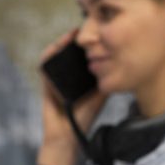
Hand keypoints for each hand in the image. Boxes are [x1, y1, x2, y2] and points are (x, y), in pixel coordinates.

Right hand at [39, 30, 105, 145]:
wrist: (66, 135)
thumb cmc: (85, 117)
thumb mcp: (100, 96)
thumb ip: (106, 81)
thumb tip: (120, 63)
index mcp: (82, 77)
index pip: (83, 56)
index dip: (88, 45)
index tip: (97, 34)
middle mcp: (69, 75)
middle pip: (68, 52)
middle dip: (74, 40)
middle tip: (82, 30)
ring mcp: (56, 78)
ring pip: (55, 55)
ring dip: (61, 44)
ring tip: (70, 36)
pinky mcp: (46, 82)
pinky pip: (45, 66)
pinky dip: (48, 56)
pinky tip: (55, 49)